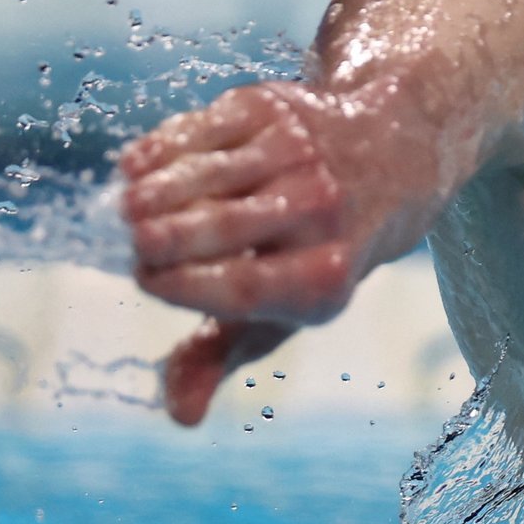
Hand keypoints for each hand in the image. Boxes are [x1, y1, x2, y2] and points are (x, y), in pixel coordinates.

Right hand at [121, 81, 438, 423]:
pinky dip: (157, 152)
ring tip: (133, 210)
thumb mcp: (286, 308)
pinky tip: (140, 169)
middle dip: (156, 238)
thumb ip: (225, 355)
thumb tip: (179, 416)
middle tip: (137, 242)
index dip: (176, 284)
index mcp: (325, 278)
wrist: (391, 153)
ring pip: (197, 177)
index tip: (145, 278)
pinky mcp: (272, 108)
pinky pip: (195, 130)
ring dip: (149, 195)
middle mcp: (319, 213)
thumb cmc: (322, 248)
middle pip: (210, 228)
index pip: (236, 288)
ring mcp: (297, 155)